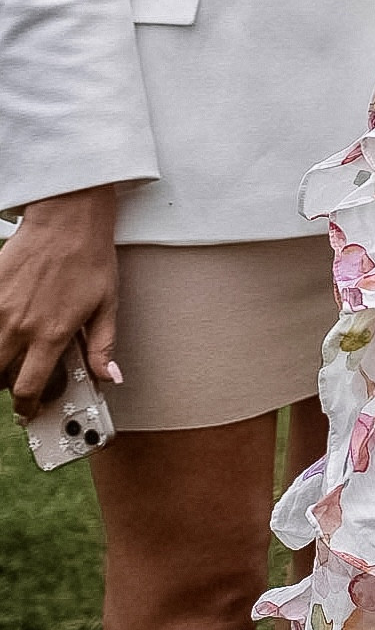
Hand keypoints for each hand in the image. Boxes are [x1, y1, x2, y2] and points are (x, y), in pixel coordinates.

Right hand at [0, 185, 120, 418]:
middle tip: (19, 382)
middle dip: (7, 387)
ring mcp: (0, 310)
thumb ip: (104, 346)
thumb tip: (109, 376)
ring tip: (10, 358)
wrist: (67, 221)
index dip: (28, 405)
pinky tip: (4, 332)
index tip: (31, 408)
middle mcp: (21, 326)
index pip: (30, 386)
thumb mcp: (107, 305)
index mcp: (52, 334)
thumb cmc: (90, 258)